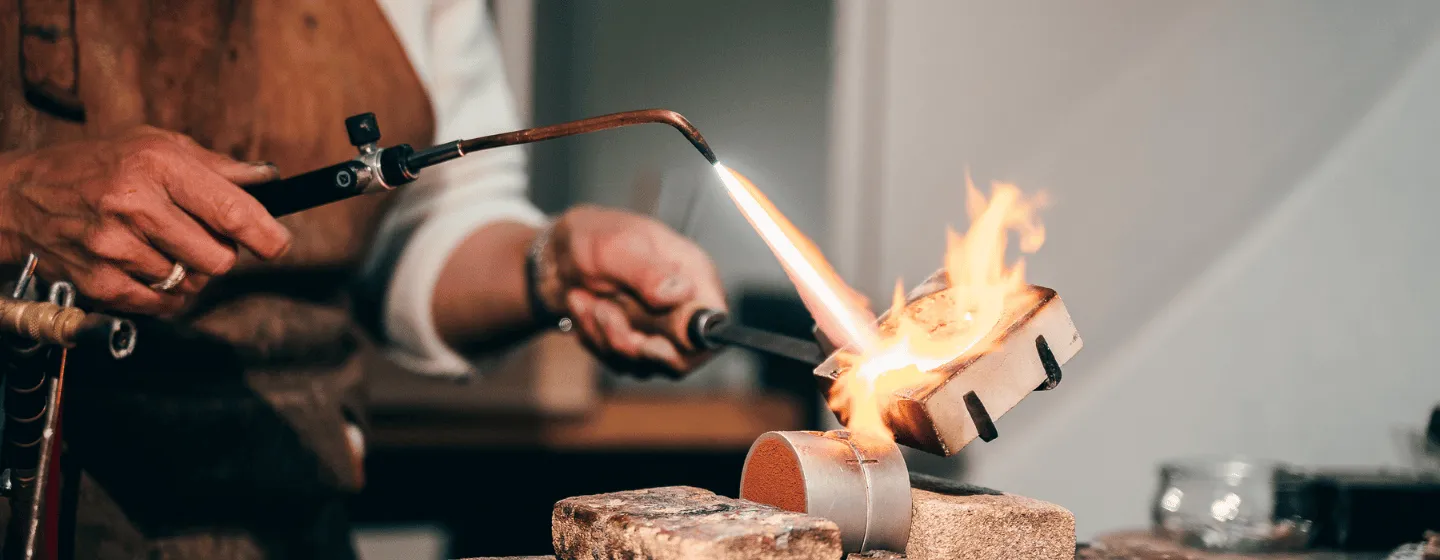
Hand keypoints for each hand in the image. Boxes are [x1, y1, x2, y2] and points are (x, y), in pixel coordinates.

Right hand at [0, 126, 291, 314]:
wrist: (23, 197)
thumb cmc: (99, 165)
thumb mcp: (156, 145)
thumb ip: (217, 167)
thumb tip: (269, 182)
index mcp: (158, 165)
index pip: (233, 212)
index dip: (267, 236)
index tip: (278, 245)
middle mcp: (136, 205)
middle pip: (220, 259)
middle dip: (222, 253)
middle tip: (201, 236)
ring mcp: (116, 247)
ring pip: (193, 284)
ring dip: (191, 272)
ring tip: (163, 245)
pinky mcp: (101, 282)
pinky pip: (164, 305)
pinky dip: (168, 294)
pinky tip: (148, 267)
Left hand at [536, 205, 724, 375]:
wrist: (553, 254)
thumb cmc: (591, 238)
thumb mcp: (617, 247)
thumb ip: (648, 272)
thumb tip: (680, 293)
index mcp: (692, 275)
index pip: (713, 325)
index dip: (690, 345)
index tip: (651, 343)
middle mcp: (682, 305)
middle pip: (680, 356)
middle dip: (631, 340)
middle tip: (603, 311)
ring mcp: (659, 329)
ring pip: (643, 363)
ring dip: (604, 334)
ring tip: (585, 297)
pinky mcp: (634, 345)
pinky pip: (618, 362)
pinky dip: (593, 337)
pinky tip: (582, 306)